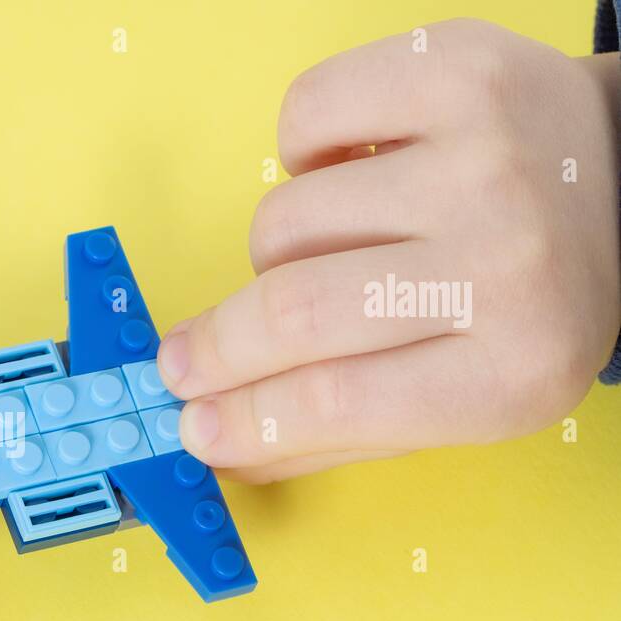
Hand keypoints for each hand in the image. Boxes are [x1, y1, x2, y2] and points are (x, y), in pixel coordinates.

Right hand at [157, 19, 620, 482]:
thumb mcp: (470, 394)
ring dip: (277, 251)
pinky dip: (299, 152)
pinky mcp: (452, 74)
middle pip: (295, 311)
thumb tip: (226, 450)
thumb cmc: (535, 297)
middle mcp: (506, 262)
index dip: (242, 418)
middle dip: (215, 347)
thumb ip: (347, 432)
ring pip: (285, 219)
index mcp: (515, 367)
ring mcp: (479, 159)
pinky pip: (303, 116)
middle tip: (183, 362)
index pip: (333, 400)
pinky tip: (345, 168)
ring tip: (326, 251)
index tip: (193, 424)